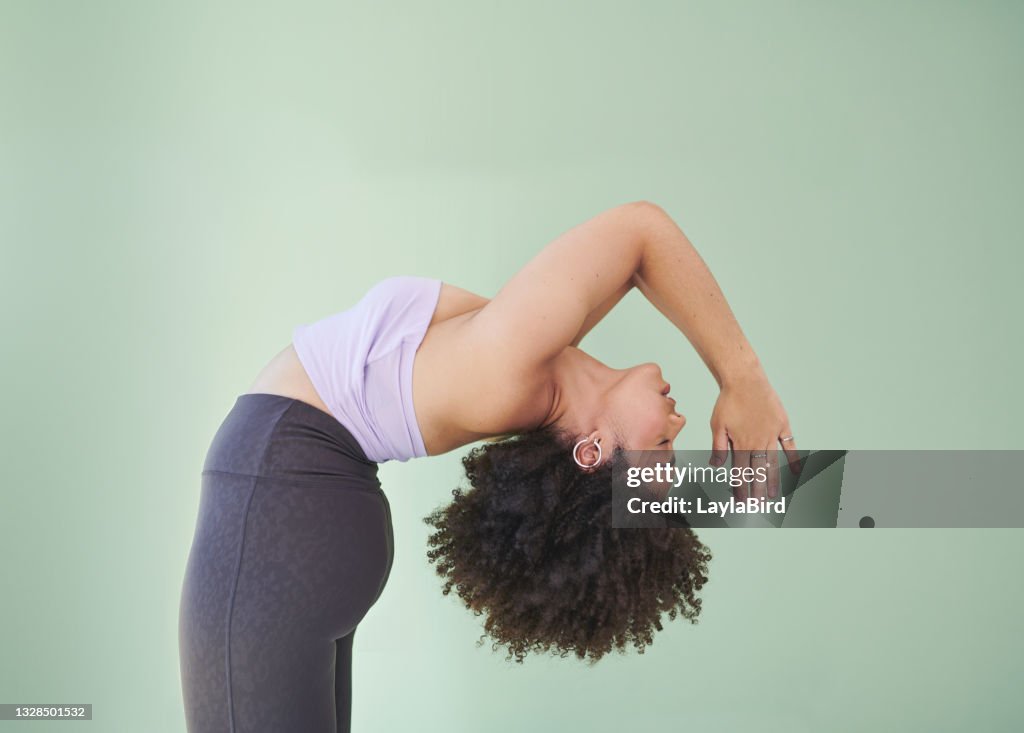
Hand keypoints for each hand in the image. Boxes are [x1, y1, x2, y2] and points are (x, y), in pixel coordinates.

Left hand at [709, 367, 798, 499]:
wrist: (745, 380)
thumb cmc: (728, 402)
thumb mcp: (717, 425)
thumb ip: (718, 446)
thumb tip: (715, 466)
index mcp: (741, 443)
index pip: (740, 472)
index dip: (740, 488)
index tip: (741, 502)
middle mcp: (758, 441)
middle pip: (758, 471)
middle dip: (757, 490)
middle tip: (757, 506)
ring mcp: (772, 434)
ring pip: (773, 462)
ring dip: (773, 480)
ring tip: (772, 495)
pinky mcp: (782, 425)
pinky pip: (790, 445)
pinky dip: (794, 459)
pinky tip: (796, 472)